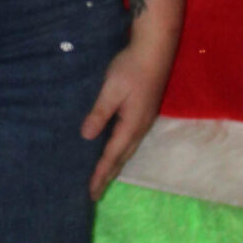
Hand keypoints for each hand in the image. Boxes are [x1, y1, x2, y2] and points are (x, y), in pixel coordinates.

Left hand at [81, 44, 170, 199]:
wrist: (155, 49)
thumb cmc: (131, 67)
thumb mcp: (111, 89)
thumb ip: (99, 113)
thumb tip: (86, 137)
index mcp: (132, 125)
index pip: (112, 156)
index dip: (100, 174)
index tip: (90, 192)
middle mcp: (140, 127)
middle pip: (122, 158)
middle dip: (108, 176)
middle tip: (95, 193)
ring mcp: (144, 120)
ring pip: (127, 150)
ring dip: (115, 165)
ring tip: (103, 177)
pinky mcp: (144, 112)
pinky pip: (130, 140)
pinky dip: (120, 152)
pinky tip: (114, 150)